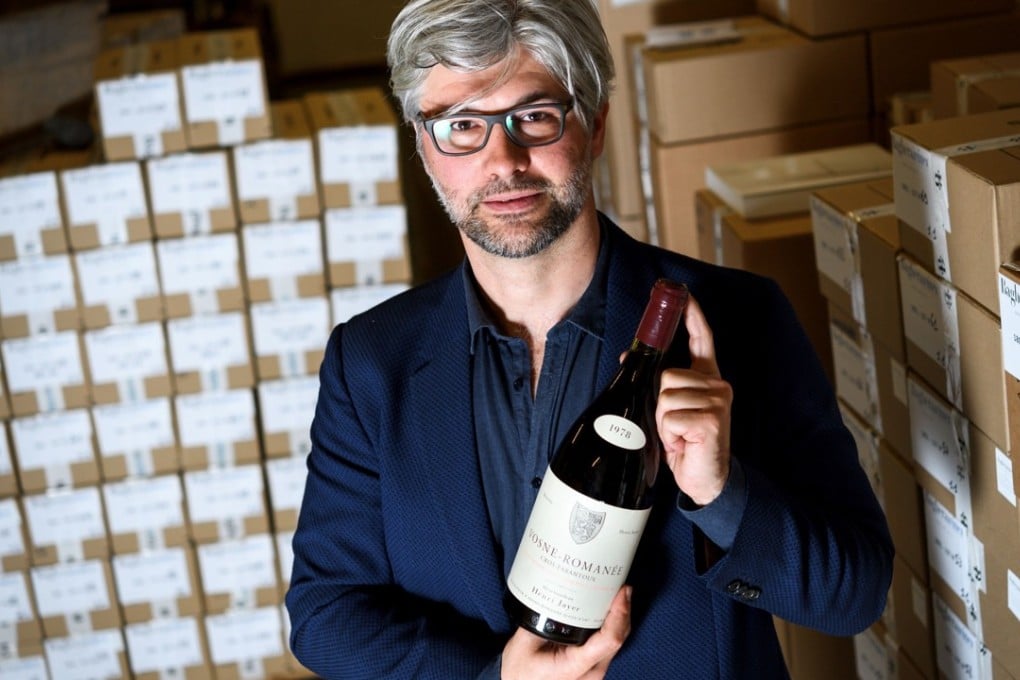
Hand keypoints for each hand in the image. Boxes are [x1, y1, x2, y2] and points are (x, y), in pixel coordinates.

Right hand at [500, 586, 631, 679]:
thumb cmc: (520, 670)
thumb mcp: (524, 642)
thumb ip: (541, 619)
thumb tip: (560, 591)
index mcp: (575, 667)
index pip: (608, 640)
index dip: (619, 614)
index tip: (621, 592)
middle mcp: (591, 673)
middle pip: (618, 638)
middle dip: (623, 610)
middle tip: (620, 584)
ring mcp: (594, 672)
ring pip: (617, 641)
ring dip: (620, 617)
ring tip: (617, 591)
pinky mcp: (593, 667)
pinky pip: (609, 644)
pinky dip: (612, 625)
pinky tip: (608, 608)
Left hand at [656, 293, 732, 505]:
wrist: (706, 480)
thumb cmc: (687, 444)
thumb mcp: (669, 411)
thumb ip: (657, 384)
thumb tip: (627, 356)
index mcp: (707, 378)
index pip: (702, 340)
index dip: (692, 316)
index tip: (683, 294)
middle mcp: (717, 384)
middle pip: (665, 375)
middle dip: (659, 404)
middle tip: (674, 426)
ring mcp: (718, 400)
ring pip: (665, 396)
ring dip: (663, 422)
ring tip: (679, 436)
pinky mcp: (711, 419)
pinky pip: (670, 416)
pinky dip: (669, 435)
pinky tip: (684, 444)